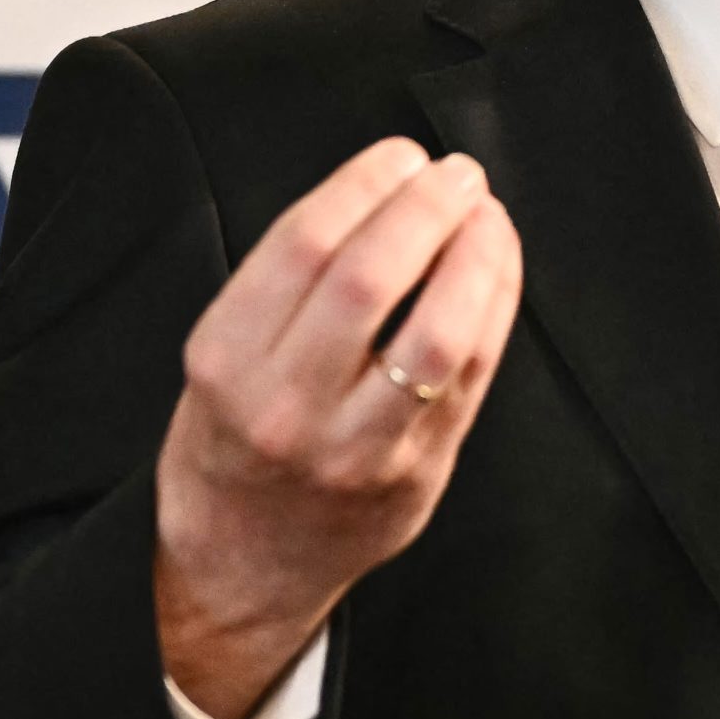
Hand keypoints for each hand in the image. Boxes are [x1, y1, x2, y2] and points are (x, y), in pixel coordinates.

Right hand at [153, 138, 522, 718]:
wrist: (240, 561)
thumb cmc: (234, 437)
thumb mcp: (223, 352)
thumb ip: (292, 281)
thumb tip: (387, 191)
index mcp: (227, 359)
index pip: (305, 244)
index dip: (366, 184)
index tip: (400, 157)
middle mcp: (289, 405)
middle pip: (373, 278)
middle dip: (427, 207)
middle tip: (456, 175)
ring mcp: (359, 446)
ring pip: (440, 332)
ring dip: (478, 255)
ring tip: (486, 215)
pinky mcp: (418, 471)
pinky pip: (474, 374)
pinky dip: (496, 306)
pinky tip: (496, 268)